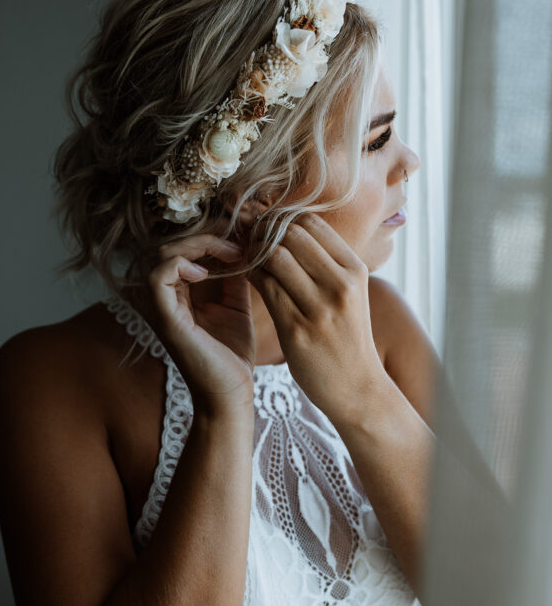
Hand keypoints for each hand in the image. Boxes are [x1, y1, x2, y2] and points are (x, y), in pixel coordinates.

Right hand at [145, 233, 256, 416]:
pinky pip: (158, 277)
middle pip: (171, 245)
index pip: (183, 248)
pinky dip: (180, 265)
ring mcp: (162, 307)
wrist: (232, 393)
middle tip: (236, 241)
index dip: (210, 236)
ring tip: (228, 253)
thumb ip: (234, 275)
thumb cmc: (232, 355)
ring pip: (162, 254)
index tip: (240, 238)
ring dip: (196, 245)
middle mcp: (166, 297)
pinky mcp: (165, 318)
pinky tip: (206, 274)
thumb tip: (242, 243)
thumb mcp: (237, 304)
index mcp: (180, 293)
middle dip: (205, 236)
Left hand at [246, 213, 386, 427]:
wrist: (357, 387)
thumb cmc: (346, 336)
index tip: (269, 227)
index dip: (283, 219)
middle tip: (252, 239)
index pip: (311, 222)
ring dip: (255, 253)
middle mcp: (340, 285)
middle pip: (291, 234)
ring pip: (274, 257)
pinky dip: (251, 275)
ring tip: (249, 258)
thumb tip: (291, 226)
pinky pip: (265, 287)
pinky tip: (249, 277)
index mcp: (354, 270)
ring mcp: (319, 308)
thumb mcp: (349, 293)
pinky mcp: (296, 330)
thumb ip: (326, 262)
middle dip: (265, 232)